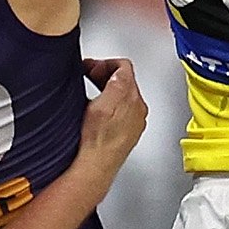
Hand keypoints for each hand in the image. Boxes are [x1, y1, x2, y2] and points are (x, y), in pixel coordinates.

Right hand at [74, 54, 148, 169]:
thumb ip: (101, 79)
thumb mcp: (93, 100)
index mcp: (129, 94)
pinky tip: (99, 116)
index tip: (90, 67)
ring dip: (110, 92)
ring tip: (93, 98)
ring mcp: (136, 120)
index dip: (103, 63)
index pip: (122, 66)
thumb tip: (100, 67)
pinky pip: (126, 113)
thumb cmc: (94, 139)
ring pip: (126, 97)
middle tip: (89, 78)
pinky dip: (114, 109)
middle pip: (125, 80)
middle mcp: (138, 107)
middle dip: (106, 76)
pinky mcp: (132, 132)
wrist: (97, 166)